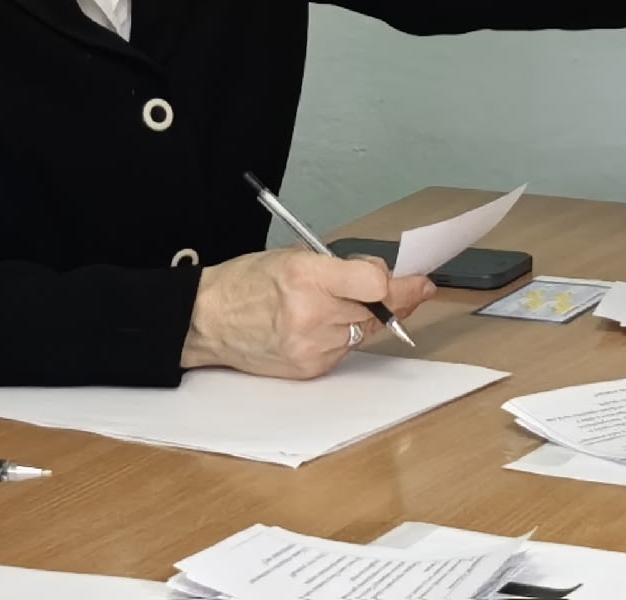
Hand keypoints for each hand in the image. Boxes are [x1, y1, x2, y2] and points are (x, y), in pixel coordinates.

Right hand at [181, 246, 437, 377]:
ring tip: (335, 307)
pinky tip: (320, 327)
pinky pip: (345, 351)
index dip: (399, 281)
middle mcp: (310, 313)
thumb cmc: (246, 282)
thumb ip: (341, 267)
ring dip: (363, 318)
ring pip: (364, 331)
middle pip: (377, 310)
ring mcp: (310, 346)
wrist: (207, 320)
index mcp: (305, 275)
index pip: (375, 283)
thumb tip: (388, 278)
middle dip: (391, 299)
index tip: (418, 280)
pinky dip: (342, 337)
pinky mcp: (309, 369)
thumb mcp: (292, 256)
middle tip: (406, 290)